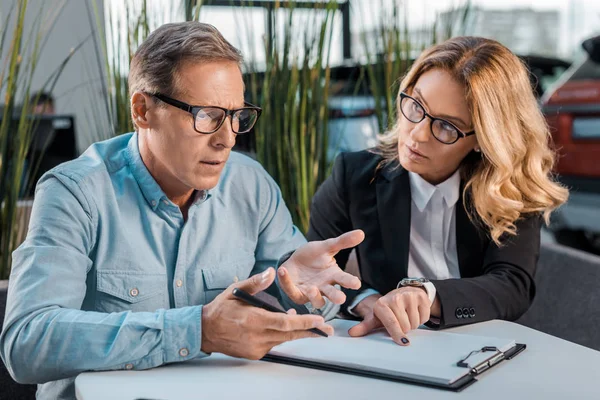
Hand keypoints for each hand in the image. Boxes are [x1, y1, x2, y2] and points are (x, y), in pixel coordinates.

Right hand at [201, 268, 333, 359]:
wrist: (205, 331)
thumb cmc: (221, 309)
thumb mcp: (235, 290)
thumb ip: (255, 283)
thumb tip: (271, 272)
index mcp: (253, 319)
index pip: (284, 323)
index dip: (303, 322)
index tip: (319, 320)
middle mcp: (256, 335)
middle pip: (289, 335)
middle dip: (310, 331)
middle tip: (327, 329)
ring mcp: (255, 347)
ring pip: (283, 340)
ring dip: (299, 334)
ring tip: (316, 329)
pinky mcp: (255, 353)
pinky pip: (274, 344)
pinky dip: (283, 337)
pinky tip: (291, 330)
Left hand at [277, 230, 364, 307]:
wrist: (294, 261)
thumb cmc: (313, 256)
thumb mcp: (326, 247)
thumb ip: (342, 242)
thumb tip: (362, 232)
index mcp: (334, 276)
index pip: (345, 280)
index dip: (351, 282)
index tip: (356, 284)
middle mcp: (325, 287)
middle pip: (333, 295)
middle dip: (336, 297)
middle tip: (340, 298)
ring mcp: (311, 292)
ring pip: (316, 300)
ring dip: (315, 296)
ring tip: (312, 288)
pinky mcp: (296, 294)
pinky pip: (292, 290)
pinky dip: (286, 281)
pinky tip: (282, 270)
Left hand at [348, 287, 431, 345]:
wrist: (405, 293)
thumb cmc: (389, 309)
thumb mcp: (376, 317)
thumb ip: (364, 327)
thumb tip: (351, 333)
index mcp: (381, 304)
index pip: (391, 322)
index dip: (397, 333)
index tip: (403, 342)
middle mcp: (394, 298)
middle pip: (405, 326)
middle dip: (405, 328)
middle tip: (401, 321)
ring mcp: (409, 295)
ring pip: (415, 322)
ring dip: (413, 323)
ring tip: (407, 316)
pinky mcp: (421, 296)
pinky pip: (424, 317)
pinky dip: (422, 318)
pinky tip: (415, 311)